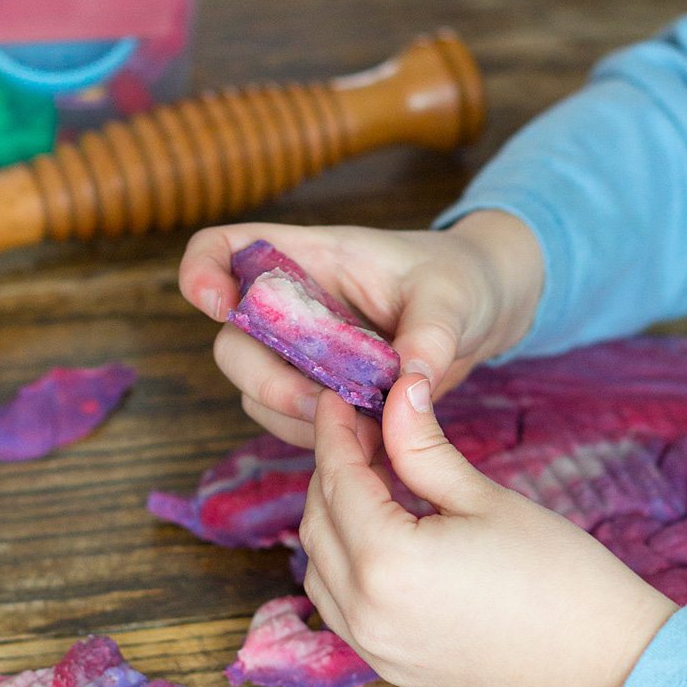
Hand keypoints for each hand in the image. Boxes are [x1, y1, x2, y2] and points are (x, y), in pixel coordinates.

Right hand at [179, 213, 543, 446]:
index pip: (223, 248)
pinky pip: (292, 424)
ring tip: (359, 421)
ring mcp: (301, 355)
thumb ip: (431, 335)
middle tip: (320, 403)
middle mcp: (292, 308)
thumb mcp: (453, 296)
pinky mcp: (320, 394)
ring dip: (293, 416)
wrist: (484, 313)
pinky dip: (318, 437)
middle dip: (263, 380)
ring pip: (256, 393)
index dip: (202, 273)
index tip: (219, 306)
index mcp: (311, 258)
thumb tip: (408, 385)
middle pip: (232, 344)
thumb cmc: (461, 281)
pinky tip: (366, 435)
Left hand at [299, 376, 676, 686]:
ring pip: (318, 567)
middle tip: (368, 433)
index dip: (335, 430)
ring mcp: (373, 647)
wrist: (603, 664)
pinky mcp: (389, 667)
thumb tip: (397, 391)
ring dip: (333, 518)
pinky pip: (339, 607)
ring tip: (375, 481)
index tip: (341, 398)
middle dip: (333, 470)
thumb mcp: (484, 498)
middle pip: (318, 521)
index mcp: (386, 562)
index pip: (337, 479)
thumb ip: (422, 446)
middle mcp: (364, 612)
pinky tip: (378, 537)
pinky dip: (342, 565)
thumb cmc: (558, 577)